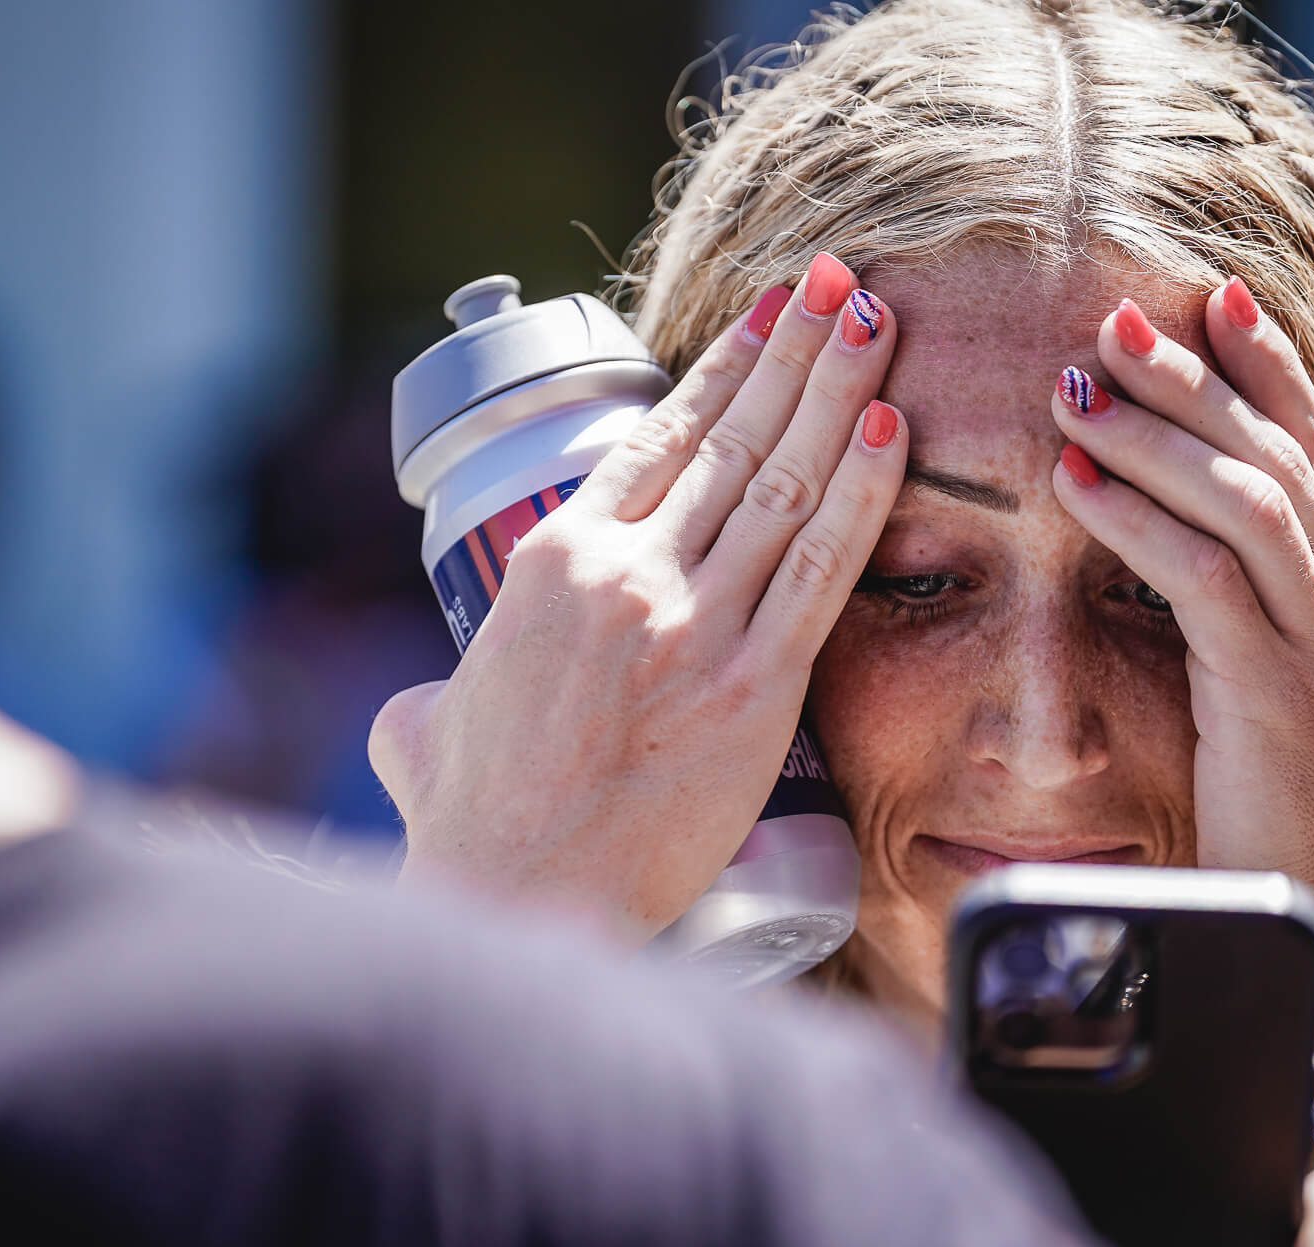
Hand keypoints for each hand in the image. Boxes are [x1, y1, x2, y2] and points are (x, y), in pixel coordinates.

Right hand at [370, 255, 905, 941]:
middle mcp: (626, 573)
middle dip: (792, 349)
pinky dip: (863, 496)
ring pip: (784, 485)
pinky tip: (892, 433)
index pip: (655, 438)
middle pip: (732, 439)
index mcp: (550, 561)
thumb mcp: (421, 730)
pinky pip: (822, 572)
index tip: (763, 320)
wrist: (519, 898)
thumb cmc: (472, 823)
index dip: (721, 368)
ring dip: (838, 393)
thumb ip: (433, 696)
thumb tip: (427, 706)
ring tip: (876, 321)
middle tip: (837, 281)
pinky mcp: (754, 688)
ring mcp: (693, 624)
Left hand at [1047, 279, 1313, 1050]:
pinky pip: (1206, 578)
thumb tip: (1168, 534)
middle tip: (1112, 317)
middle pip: (1278, 448)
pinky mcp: (1279, 691)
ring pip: (1247, 496)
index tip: (1208, 295)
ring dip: (1154, 433)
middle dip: (1195, 374)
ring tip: (1074, 387)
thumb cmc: (1274, 802)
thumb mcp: (1262, 683)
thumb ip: (1238, 605)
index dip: (1265, 362)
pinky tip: (1074, 487)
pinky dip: (1136, 521)